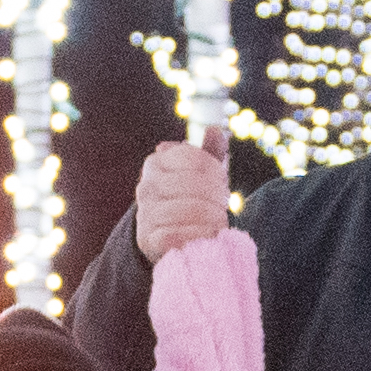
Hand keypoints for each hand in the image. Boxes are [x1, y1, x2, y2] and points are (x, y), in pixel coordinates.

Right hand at [130, 135, 233, 262]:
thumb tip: (214, 130)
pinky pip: (181, 234)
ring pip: (191, 209)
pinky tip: (208, 236)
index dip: (215, 171)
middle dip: (217, 195)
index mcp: (156, 163)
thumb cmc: (187, 200)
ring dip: (213, 217)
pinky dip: (201, 235)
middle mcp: (146, 186)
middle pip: (194, 184)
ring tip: (219, 221)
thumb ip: (208, 153)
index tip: (222, 183)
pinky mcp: (149, 240)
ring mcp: (145, 213)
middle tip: (224, 205)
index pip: (194, 158)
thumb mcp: (198, 174)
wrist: (164, 239)